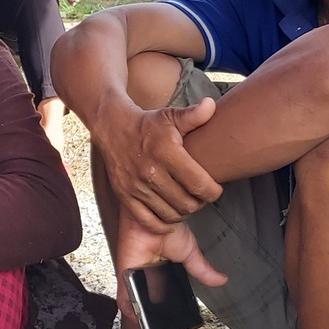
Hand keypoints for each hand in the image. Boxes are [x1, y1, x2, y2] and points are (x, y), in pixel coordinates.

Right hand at [94, 99, 222, 229]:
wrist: (112, 128)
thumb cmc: (148, 124)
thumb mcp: (170, 116)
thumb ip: (194, 115)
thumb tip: (211, 105)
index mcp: (165, 152)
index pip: (199, 184)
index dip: (213, 192)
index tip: (215, 189)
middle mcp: (150, 172)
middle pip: (187, 203)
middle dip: (200, 203)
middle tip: (200, 196)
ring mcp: (136, 186)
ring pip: (170, 214)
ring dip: (183, 212)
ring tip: (186, 202)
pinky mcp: (125, 196)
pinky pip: (150, 221)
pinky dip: (164, 222)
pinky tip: (169, 212)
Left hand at [116, 216, 224, 328]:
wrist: (156, 217)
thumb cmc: (167, 229)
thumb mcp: (190, 254)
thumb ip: (202, 271)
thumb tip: (221, 281)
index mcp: (164, 281)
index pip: (172, 311)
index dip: (183, 327)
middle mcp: (150, 285)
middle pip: (159, 318)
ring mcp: (137, 284)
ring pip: (145, 316)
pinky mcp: (126, 279)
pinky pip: (127, 303)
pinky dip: (135, 316)